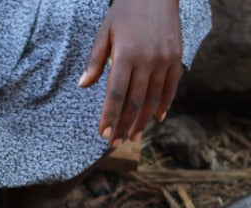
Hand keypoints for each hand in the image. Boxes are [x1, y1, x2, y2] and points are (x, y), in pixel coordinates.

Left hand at [79, 0, 181, 146]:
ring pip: (153, 99)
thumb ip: (95, 60)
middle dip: (123, 125)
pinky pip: (171, 87)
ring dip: (142, 121)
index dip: (110, 116)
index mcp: (126, 54)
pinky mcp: (176, 57)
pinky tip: (157, 119)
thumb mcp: (104, 31)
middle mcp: (147, 60)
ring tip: (132, 137)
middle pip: (134, 102)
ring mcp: (164, 60)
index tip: (103, 134)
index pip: (116, 94)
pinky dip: (165, 104)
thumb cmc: (125, 11)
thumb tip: (83, 85)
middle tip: (115, 143)